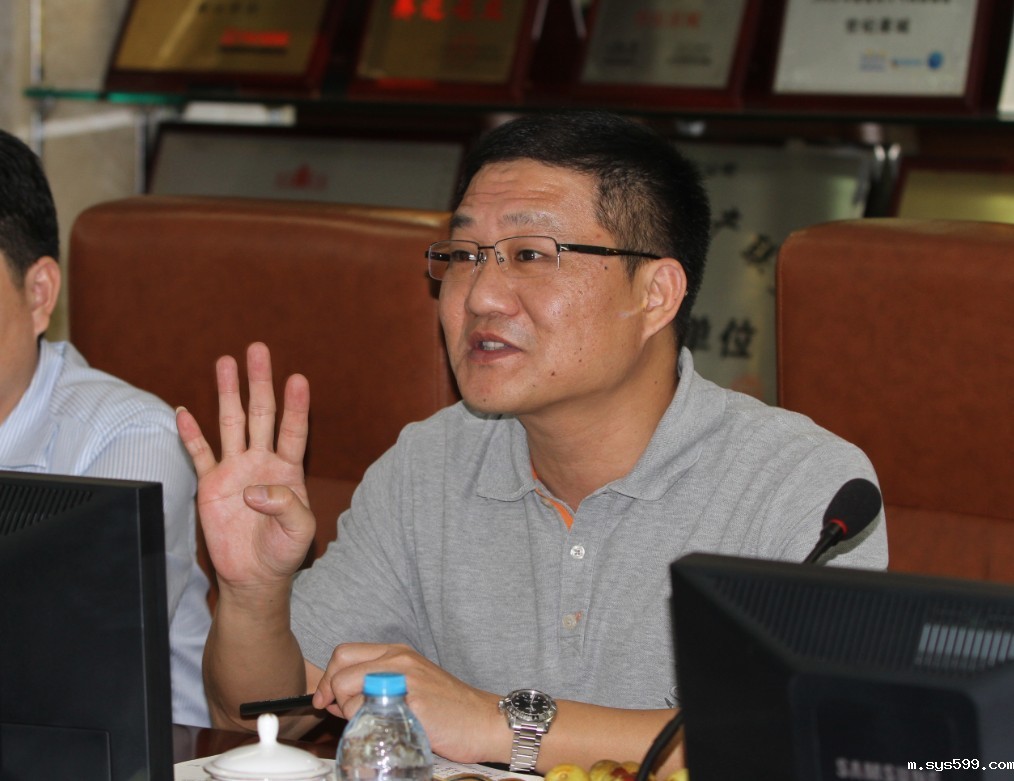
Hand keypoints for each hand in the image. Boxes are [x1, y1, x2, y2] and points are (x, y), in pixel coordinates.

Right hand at [176, 342, 314, 589]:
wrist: (254, 576)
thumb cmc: (283, 552)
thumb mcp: (300, 531)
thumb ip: (286, 505)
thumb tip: (255, 489)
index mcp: (289, 469)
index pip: (294, 429)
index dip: (296, 405)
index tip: (297, 378)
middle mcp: (262, 461)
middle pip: (260, 413)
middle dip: (259, 382)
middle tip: (258, 349)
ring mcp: (235, 469)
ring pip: (230, 423)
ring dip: (228, 393)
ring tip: (226, 362)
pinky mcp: (210, 485)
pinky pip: (199, 454)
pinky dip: (191, 434)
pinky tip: (184, 411)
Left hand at [312, 643, 504, 763]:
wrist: (483, 720)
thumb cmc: (446, 709)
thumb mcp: (410, 684)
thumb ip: (375, 684)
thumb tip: (334, 699)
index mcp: (397, 652)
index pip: (344, 653)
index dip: (328, 677)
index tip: (326, 699)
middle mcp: (399, 658)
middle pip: (340, 665)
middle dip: (331, 691)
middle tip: (339, 712)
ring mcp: (405, 677)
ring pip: (347, 687)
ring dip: (349, 711)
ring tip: (372, 722)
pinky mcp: (411, 700)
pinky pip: (366, 710)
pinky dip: (365, 722)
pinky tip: (384, 728)